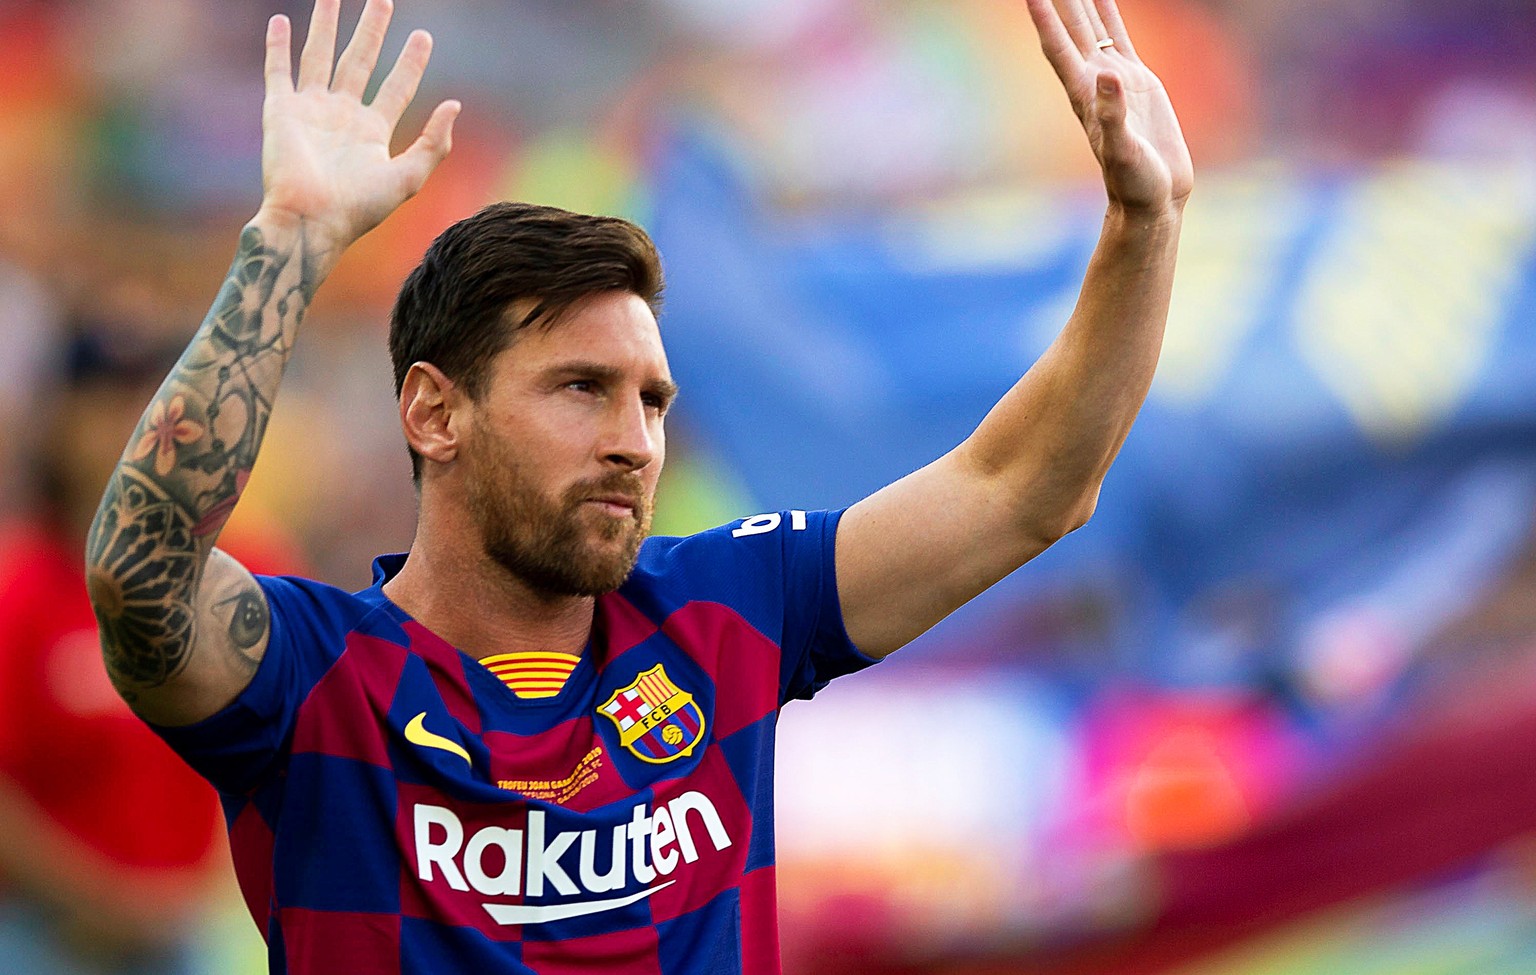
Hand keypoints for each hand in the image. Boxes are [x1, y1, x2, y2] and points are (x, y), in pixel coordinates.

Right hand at [259, 0, 459, 253]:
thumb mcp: (409, 177)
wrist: (311, 221)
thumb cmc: (360, 208)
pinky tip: (282, 21)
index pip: (397, 86)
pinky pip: (279, 71)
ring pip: (320, 56)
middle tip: (383, 1)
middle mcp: (342, 116)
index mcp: (372, 132)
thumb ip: (434, 143)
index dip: (411, 62)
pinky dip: (278, 46)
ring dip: (327, 25)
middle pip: (360, 61)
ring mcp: (310, 111)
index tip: (423, 36)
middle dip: (372, 31)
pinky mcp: (281, 111)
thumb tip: (455, 105)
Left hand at [1026, 0, 1193, 213]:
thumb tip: (1109, 75)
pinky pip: (1119, 38)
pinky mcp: (1138, 81)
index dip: (1044, 20)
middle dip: (1059, 1)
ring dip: (1080, 1)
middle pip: (1070, 30)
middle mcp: (1093, 82)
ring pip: (1091, 28)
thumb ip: (1114, 115)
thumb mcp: (1123, 151)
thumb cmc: (1134, 182)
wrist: (1153, 195)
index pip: (1058, 49)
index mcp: (1084, 96)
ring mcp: (1114, 79)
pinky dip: (1110, 14)